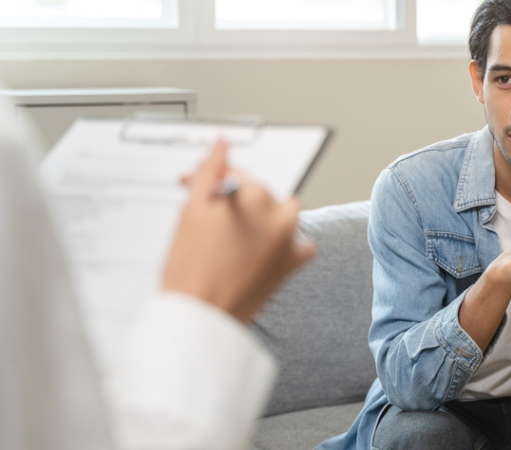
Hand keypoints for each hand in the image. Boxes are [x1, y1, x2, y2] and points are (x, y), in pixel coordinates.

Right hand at [162, 140, 315, 322]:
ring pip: (280, 214)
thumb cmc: (191, 268)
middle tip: (205, 215)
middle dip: (234, 199)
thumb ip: (210, 170)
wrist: (202, 315)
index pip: (237, 173)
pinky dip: (283, 242)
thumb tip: (221, 143)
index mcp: (255, 196)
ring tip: (231, 235)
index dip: (212, 177)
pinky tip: (260, 249)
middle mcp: (280, 214)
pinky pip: (298, 244)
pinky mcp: (292, 264)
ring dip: (260, 217)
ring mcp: (289, 239)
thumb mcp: (192, 210)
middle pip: (259, 194)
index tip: (196, 183)